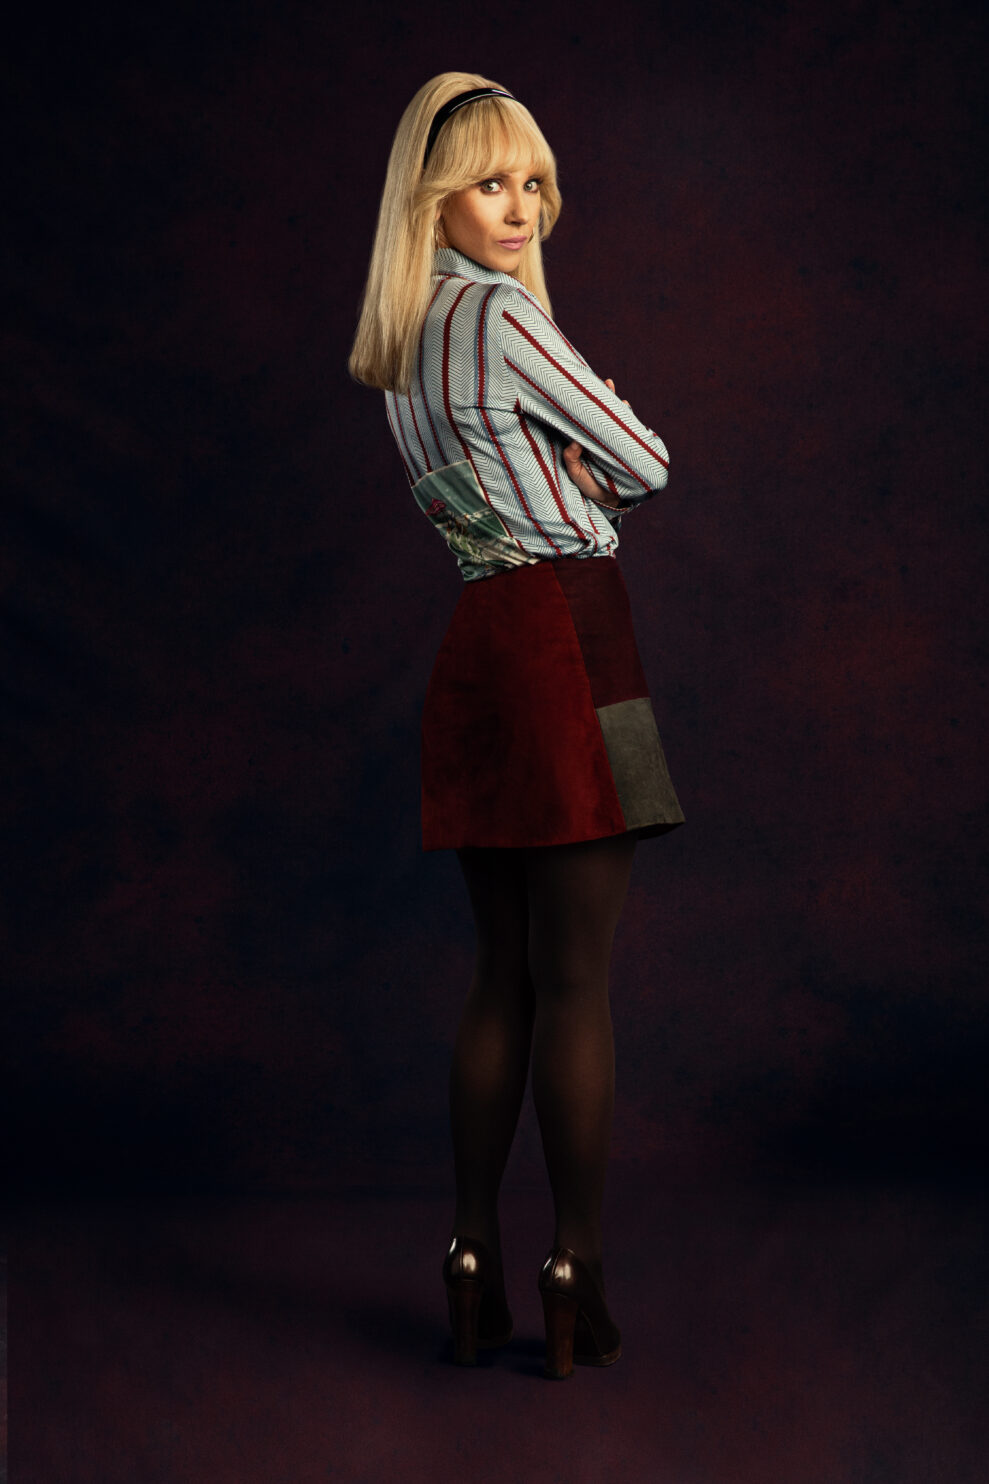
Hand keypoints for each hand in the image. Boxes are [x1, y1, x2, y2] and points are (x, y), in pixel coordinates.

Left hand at [561, 378, 628, 508]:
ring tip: (619, 396)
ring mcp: (615, 441)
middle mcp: (600, 437)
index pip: (584, 418)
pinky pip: (629, 429)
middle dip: (606, 397)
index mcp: (585, 441)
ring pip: (617, 419)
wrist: (612, 502)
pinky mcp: (628, 446)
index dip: (585, 403)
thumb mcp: (576, 476)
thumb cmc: (590, 488)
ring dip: (619, 406)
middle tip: (607, 382)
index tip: (584, 388)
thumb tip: (573, 443)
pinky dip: (629, 419)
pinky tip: (627, 408)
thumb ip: (571, 460)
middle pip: (602, 413)